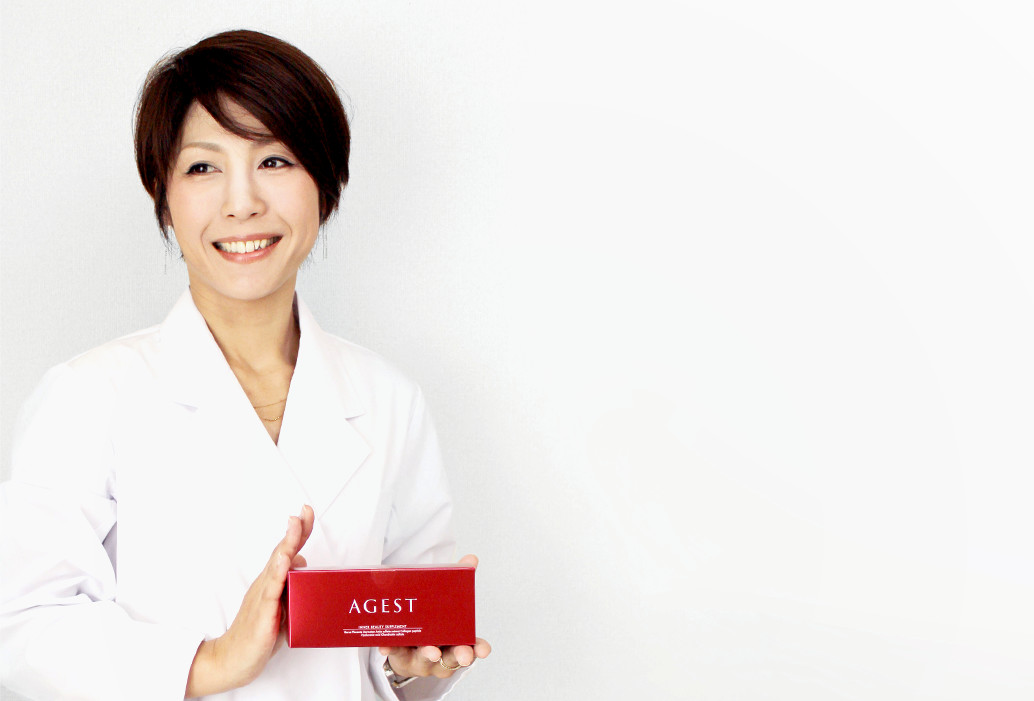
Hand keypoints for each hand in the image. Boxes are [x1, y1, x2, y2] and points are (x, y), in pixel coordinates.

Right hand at [185, 505, 314, 697]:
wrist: (232, 660)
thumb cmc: (258, 633)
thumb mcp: (280, 605)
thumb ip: (290, 585)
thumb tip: (303, 564)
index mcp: (272, 582)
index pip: (286, 552)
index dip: (298, 532)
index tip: (307, 512)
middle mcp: (266, 584)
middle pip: (282, 552)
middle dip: (295, 531)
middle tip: (305, 510)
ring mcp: (263, 597)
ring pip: (277, 566)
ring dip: (287, 544)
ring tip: (295, 525)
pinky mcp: (262, 614)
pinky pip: (270, 592)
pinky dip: (277, 575)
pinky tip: (282, 562)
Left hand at [378, 554, 492, 680]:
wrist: (407, 653)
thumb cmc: (431, 628)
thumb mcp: (445, 608)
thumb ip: (457, 584)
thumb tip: (471, 559)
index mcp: (456, 643)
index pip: (472, 648)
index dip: (479, 649)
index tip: (484, 650)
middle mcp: (441, 654)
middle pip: (452, 657)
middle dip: (459, 655)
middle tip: (464, 656)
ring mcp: (421, 659)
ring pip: (426, 658)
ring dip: (429, 654)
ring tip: (432, 651)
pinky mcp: (400, 656)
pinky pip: (395, 652)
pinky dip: (391, 649)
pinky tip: (385, 646)